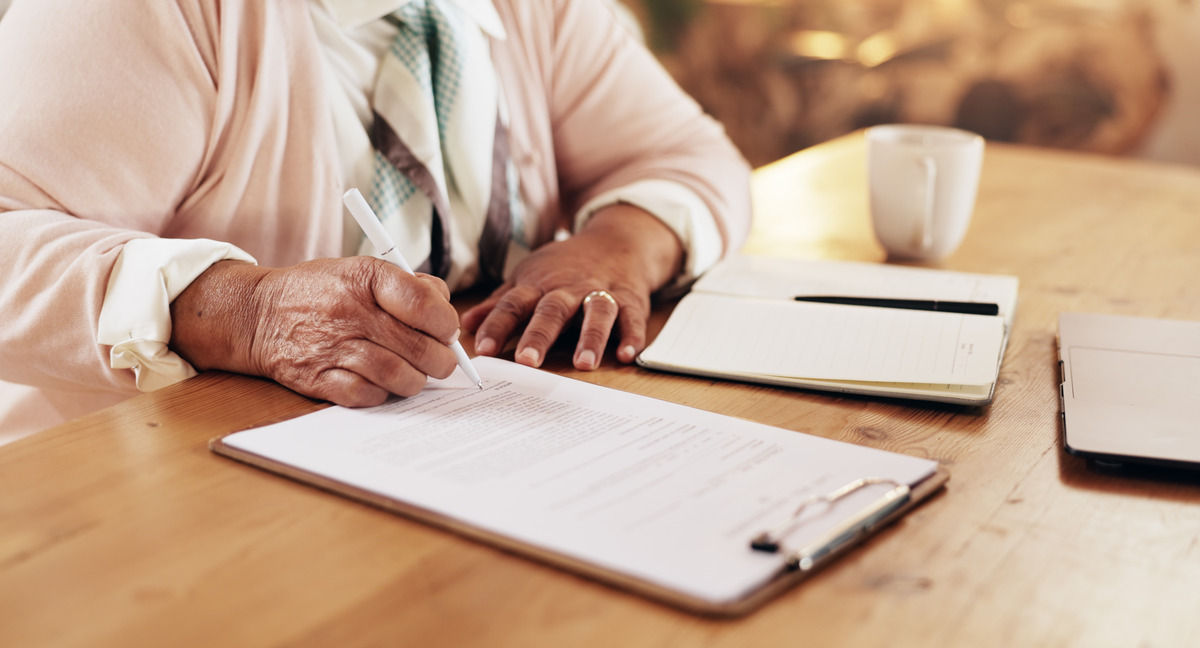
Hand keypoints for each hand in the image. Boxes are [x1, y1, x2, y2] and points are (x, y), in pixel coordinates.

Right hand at [169, 257, 459, 406]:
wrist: (257, 315)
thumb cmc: (321, 291)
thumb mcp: (362, 269)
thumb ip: (409, 285)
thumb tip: (445, 311)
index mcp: (367, 278)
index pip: (425, 304)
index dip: (445, 323)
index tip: (446, 331)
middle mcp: (351, 312)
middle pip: (419, 347)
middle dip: (441, 361)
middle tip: (440, 362)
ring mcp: (333, 347)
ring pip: (399, 376)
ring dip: (415, 381)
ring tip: (413, 374)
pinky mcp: (318, 379)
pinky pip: (367, 396)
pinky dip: (382, 394)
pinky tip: (381, 384)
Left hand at [462, 204, 682, 370]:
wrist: (617, 241)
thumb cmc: (566, 266)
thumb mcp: (529, 276)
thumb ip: (501, 303)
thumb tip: (467, 323)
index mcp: (539, 285)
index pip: (514, 304)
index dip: (497, 325)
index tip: (483, 349)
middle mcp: (569, 289)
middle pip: (552, 311)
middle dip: (539, 335)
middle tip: (526, 361)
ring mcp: (601, 293)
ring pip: (595, 313)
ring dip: (590, 337)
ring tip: (583, 363)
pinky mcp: (630, 300)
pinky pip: (632, 318)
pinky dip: (631, 336)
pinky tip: (627, 354)